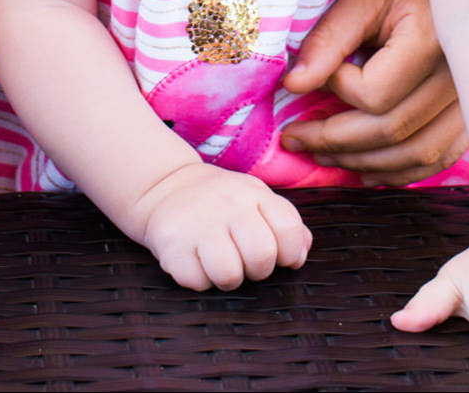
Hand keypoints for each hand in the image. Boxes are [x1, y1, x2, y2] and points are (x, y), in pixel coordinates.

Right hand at [127, 161, 311, 290]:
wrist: (167, 186)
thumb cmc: (222, 202)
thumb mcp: (256, 199)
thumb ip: (286, 223)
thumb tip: (301, 252)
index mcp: (253, 194)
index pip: (288, 229)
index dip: (291, 253)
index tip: (282, 258)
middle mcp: (227, 206)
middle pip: (261, 257)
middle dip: (258, 270)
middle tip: (246, 262)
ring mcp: (198, 224)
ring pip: (229, 275)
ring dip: (228, 279)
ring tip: (220, 263)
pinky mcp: (171, 243)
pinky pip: (197, 282)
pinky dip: (199, 280)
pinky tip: (196, 261)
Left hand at [278, 0, 466, 182]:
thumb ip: (329, 40)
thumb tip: (294, 86)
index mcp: (434, 40)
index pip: (376, 95)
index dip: (338, 89)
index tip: (320, 69)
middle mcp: (461, 77)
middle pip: (394, 132)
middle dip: (336, 141)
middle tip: (294, 138)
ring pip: (419, 154)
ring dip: (366, 163)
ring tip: (323, 156)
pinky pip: (441, 155)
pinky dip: (402, 170)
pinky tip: (368, 169)